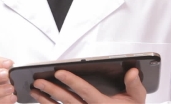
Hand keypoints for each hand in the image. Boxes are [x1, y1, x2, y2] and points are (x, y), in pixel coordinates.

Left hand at [30, 68, 145, 103]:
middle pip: (68, 101)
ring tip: (34, 90)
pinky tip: (40, 101)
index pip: (85, 91)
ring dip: (45, 101)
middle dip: (52, 90)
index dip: (72, 81)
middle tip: (38, 81)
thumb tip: (132, 70)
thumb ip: (135, 86)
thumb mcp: (137, 100)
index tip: (59, 71)